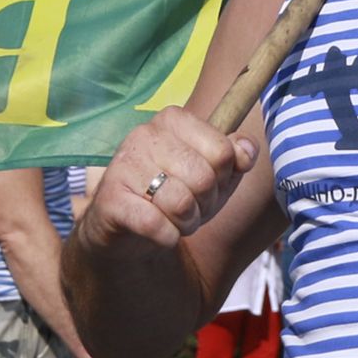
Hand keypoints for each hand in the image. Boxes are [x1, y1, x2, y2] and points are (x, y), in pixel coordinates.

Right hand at [85, 105, 259, 250]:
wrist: (125, 227)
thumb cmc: (175, 194)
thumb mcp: (214, 175)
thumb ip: (236, 158)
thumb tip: (247, 150)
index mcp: (173, 120)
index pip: (223, 151)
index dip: (222, 178)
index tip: (207, 185)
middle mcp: (145, 134)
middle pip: (204, 178)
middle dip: (204, 204)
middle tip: (189, 208)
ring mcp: (124, 164)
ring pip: (181, 203)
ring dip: (185, 223)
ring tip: (173, 219)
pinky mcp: (110, 198)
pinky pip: (155, 224)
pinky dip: (166, 236)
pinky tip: (158, 232)